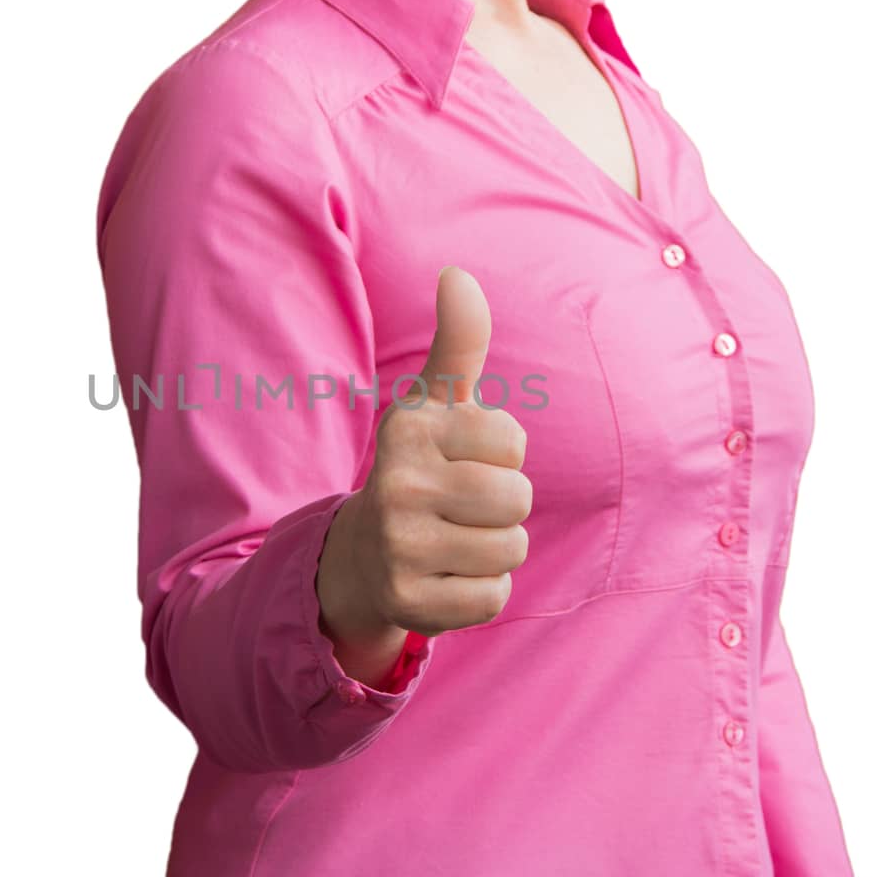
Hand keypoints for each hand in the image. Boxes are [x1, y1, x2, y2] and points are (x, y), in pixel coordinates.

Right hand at [318, 266, 532, 640]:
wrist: (360, 556)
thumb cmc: (418, 467)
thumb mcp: (433, 405)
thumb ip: (458, 342)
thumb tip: (458, 274)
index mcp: (409, 429)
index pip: (513, 440)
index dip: (501, 453)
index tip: (463, 458)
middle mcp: (396, 485)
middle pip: (517, 497)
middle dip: (504, 505)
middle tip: (461, 506)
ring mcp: (399, 547)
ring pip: (511, 549)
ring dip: (495, 549)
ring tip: (455, 539)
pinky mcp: (409, 602)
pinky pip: (493, 598)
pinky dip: (481, 592)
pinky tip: (446, 576)